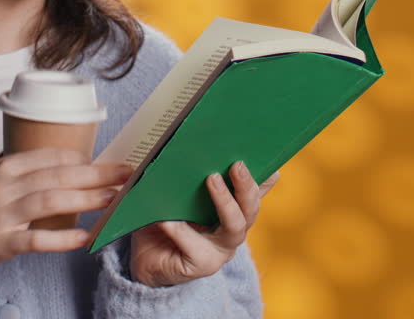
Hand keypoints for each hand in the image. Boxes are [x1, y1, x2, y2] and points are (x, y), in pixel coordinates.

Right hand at [0, 148, 132, 292]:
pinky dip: (63, 239)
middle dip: (96, 173)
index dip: (84, 158)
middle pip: (57, 176)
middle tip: (126, 173)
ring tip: (113, 198)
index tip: (109, 159)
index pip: (50, 156)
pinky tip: (84, 237)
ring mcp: (2, 215)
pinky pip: (37, 240)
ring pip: (51, 201)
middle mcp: (4, 186)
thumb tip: (61, 156)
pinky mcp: (2, 243)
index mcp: (4, 166)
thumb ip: (20, 165)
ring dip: (86, 199)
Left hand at [129, 161, 278, 287]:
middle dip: (246, 185)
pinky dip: (181, 230)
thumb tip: (179, 148)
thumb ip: (182, 177)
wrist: (144, 260)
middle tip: (237, 164)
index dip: (264, 178)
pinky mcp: (202, 265)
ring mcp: (220, 250)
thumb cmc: (161, 221)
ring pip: (235, 226)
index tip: (268, 160)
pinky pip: (195, 247)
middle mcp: (232, 231)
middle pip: (250, 208)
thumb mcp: (174, 196)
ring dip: (225, 201)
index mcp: (231, 211)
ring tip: (212, 179)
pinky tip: (167, 218)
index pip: (254, 192)